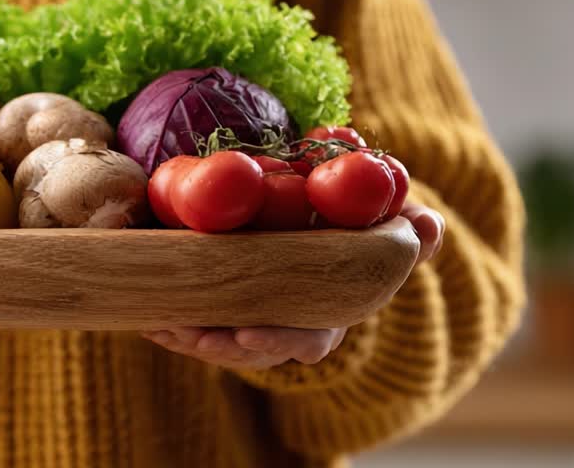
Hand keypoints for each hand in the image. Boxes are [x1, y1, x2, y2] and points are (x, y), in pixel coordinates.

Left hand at [142, 203, 444, 370]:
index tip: (245, 335)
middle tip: (188, 332)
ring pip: (213, 340)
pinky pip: (190, 322)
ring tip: (158, 322)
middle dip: (216, 346)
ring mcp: (249, 320)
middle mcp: (284, 327)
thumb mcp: (385, 230)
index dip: (275, 341)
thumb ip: (410, 232)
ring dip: (184, 335)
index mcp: (323, 313)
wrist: (315, 224)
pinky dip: (167, 321)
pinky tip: (144, 314)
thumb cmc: (353, 233)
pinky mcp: (217, 307)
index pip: (304, 339)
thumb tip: (429, 227)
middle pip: (248, 350)